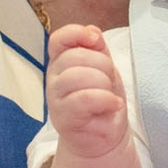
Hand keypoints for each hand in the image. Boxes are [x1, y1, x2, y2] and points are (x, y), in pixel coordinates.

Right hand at [47, 24, 126, 157]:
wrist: (103, 137)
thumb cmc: (102, 101)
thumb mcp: (104, 69)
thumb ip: (96, 48)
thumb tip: (92, 30)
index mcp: (61, 62)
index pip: (59, 40)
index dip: (76, 34)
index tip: (96, 40)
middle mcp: (54, 78)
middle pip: (76, 57)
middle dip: (103, 66)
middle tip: (109, 83)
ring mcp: (55, 99)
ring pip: (79, 76)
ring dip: (104, 85)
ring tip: (109, 97)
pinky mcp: (63, 118)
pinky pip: (85, 98)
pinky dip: (106, 100)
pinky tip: (113, 105)